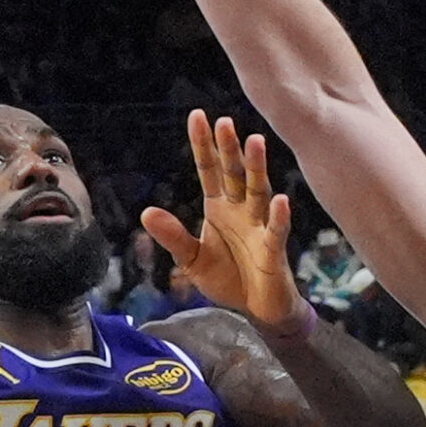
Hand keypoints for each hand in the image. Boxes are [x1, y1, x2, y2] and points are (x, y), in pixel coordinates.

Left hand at [143, 113, 304, 328]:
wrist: (255, 310)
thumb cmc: (228, 278)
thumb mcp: (192, 259)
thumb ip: (173, 236)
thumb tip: (145, 212)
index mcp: (219, 207)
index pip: (209, 170)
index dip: (203, 145)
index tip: (197, 116)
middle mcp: (241, 210)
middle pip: (234, 173)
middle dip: (229, 149)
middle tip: (224, 122)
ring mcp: (259, 227)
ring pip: (258, 191)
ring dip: (257, 168)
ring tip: (254, 142)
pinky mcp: (273, 250)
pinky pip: (276, 230)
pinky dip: (278, 216)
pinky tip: (279, 200)